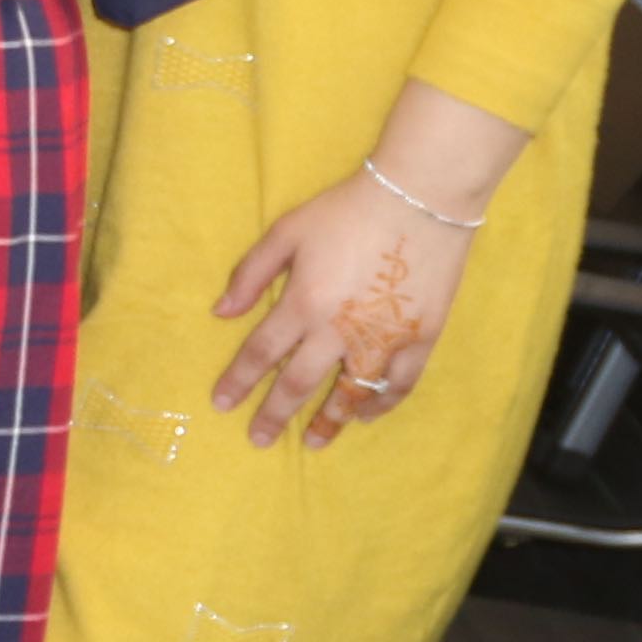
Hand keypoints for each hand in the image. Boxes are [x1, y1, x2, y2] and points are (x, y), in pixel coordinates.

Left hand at [214, 166, 487, 448]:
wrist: (419, 199)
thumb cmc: (347, 211)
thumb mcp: (288, 231)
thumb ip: (251, 273)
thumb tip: (221, 312)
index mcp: (302, 303)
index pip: (261, 354)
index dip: (238, 381)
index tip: (221, 404)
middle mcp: (339, 330)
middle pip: (299, 383)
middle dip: (275, 414)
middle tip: (259, 440)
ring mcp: (383, 338)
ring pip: (350, 393)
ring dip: (330, 421)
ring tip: (314, 442)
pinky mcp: (421, 337)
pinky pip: (398, 383)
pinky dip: (381, 403)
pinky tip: (365, 415)